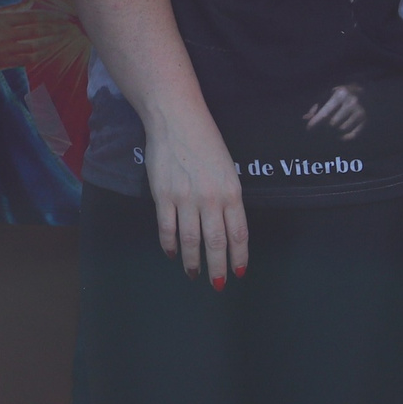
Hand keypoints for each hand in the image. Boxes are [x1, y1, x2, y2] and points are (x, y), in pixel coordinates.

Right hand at [141, 106, 247, 286]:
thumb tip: (224, 225)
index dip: (239, 256)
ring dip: (193, 261)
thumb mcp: (227, 169)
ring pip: (191, 240)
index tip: (239, 272)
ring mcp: (185, 198)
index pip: (238, 234)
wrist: (176, 119)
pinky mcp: (163, 194)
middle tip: (218, 284)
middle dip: (218, 267)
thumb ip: (228, 197)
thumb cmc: (205, 141)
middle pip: (216, 242)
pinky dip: (170, 244)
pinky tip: (172, 253)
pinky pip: (167, 227)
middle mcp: (211, 199)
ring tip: (194, 274)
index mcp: (232, 192)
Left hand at [305, 84, 367, 140]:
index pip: (325, 113)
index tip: (308, 129)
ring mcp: (360, 112)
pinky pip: (354, 134)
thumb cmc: (339, 94)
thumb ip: (316, 107)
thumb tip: (305, 118)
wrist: (362, 90)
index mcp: (339, 95)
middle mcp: (351, 103)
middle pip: (333, 123)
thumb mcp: (327, 95)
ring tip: (332, 127)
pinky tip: (340, 137)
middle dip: (326, 126)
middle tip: (324, 125)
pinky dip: (346, 137)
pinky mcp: (366, 120)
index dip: (315, 122)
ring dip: (335, 130)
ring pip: (342, 129)